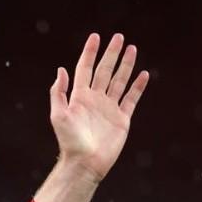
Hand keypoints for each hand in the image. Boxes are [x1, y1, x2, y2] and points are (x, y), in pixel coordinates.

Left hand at [50, 33, 149, 181]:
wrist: (85, 163)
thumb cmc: (69, 142)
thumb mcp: (58, 116)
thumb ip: (59, 93)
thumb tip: (61, 70)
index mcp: (80, 97)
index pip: (85, 69)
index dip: (89, 53)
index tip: (95, 37)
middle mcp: (95, 100)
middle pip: (105, 71)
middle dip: (111, 54)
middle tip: (118, 37)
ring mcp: (109, 108)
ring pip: (119, 81)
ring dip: (125, 65)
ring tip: (132, 49)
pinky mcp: (122, 119)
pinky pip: (131, 99)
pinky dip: (137, 87)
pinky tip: (143, 74)